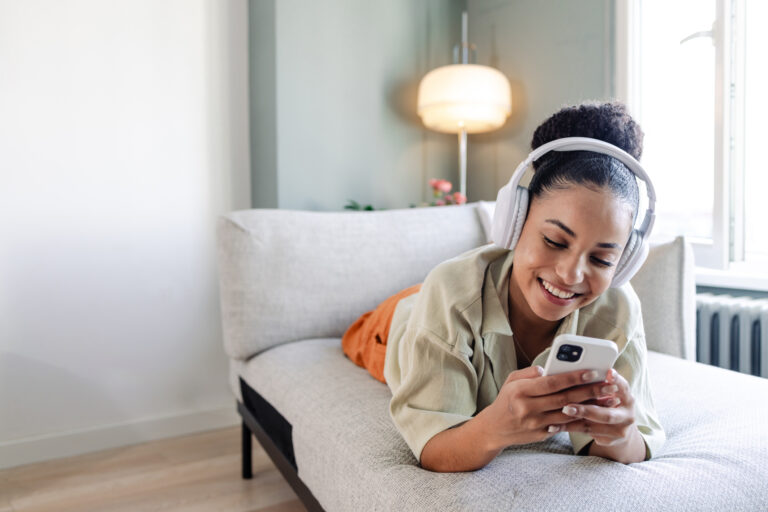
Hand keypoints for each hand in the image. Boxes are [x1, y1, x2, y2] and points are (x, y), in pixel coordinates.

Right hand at [476, 365, 616, 451]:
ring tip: (609, 399)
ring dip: (591, 407)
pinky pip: (564, 426)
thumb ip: (529, 373)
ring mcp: (535, 423)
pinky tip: (595, 413)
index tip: (591, 371)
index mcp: (520, 391)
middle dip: (589, 391)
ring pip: (568, 413)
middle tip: (608, 385)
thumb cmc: (505, 400)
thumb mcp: (511, 381)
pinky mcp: (541, 435)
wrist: (494, 429)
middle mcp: (527, 408)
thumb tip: (546, 369)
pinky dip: (581, 419)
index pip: (551, 383)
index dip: (572, 377)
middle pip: (564, 398)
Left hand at [559, 369, 637, 447]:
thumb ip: (599, 381)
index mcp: (628, 398)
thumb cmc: (609, 401)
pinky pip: (585, 434)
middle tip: (566, 408)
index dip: (616, 380)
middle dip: (585, 411)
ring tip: (553, 419)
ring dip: (571, 423)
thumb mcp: (609, 390)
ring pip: (592, 427)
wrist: (618, 427)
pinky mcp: (609, 441)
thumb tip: (580, 368)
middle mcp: (627, 416)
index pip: (623, 387)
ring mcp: (619, 431)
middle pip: (606, 415)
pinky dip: (568, 429)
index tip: (608, 373)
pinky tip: (554, 426)